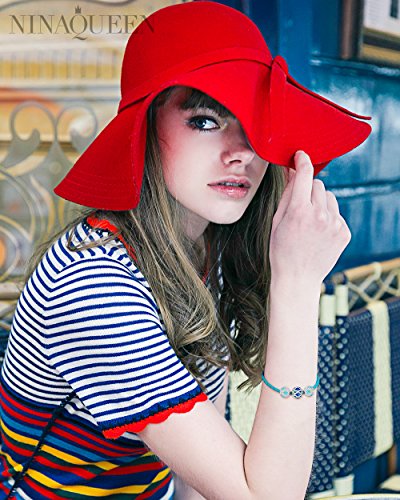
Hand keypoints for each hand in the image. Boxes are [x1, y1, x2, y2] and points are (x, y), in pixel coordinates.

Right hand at [269, 151, 351, 284]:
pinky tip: (318, 232)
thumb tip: (293, 172)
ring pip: (329, 197)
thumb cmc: (281, 250)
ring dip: (320, 202)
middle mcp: (320, 215)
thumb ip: (287, 194)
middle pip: (319, 184)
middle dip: (309, 188)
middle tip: (300, 204)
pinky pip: (337, 213)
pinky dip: (328, 217)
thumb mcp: (277, 220)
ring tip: (310, 221)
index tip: (301, 155)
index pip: (305, 175)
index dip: (303, 161)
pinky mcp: (344, 232)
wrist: (297, 278)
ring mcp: (335, 224)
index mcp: (299, 211)